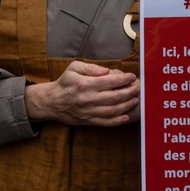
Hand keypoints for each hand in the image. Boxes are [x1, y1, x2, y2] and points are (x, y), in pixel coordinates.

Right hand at [25, 61, 140, 125]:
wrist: (51, 102)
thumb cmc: (65, 82)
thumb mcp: (73, 68)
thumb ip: (90, 67)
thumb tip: (107, 71)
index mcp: (85, 84)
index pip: (109, 82)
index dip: (124, 79)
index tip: (132, 76)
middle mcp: (87, 99)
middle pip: (114, 97)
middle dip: (130, 92)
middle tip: (138, 87)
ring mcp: (88, 112)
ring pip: (112, 111)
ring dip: (127, 105)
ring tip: (135, 99)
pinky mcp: (88, 121)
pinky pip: (105, 123)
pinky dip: (117, 121)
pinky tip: (126, 116)